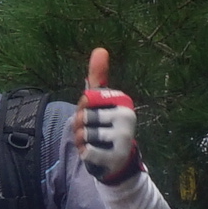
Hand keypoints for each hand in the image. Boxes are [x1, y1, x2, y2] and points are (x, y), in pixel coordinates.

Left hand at [73, 47, 142, 184]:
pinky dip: (86, 154)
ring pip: (84, 134)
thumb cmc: (105, 125)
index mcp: (123, 99)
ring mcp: (124, 136)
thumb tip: (100, 49)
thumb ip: (98, 77)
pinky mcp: (118, 155)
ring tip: (94, 143)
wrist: (117, 159)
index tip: (93, 115)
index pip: (86, 99)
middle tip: (91, 132)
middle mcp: (127, 115)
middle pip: (83, 116)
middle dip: (80, 126)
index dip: (82, 109)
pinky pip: (88, 151)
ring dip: (82, 142)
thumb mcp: (101, 101)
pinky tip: (95, 154)